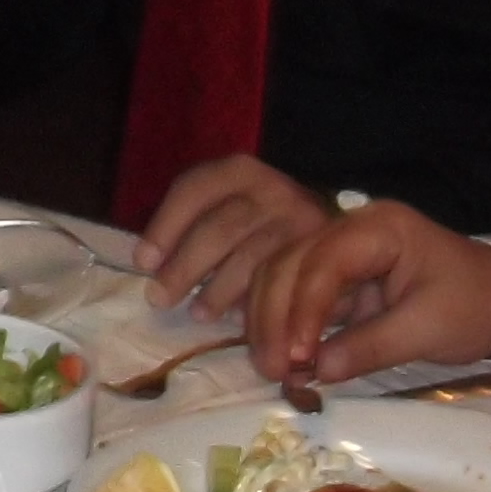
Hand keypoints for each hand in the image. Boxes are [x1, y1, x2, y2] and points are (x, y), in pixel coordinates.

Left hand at [135, 158, 332, 320]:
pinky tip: (238, 319)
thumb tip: (149, 263)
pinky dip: (254, 301)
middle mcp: (273, 189)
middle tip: (159, 298)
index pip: (195, 188)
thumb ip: (198, 225)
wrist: (347, 227)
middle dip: (185, 266)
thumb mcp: (233, 206)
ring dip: (218, 290)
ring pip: (251, 257)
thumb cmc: (267, 223)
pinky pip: (281, 280)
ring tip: (197, 314)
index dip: (165, 224)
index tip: (142, 260)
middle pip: (221, 227)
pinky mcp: (321, 250)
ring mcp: (299, 219)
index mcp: (241, 172)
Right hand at [244, 198, 490, 386]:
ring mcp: (341, 249)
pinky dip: (283, 323)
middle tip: (273, 370)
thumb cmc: (473, 308)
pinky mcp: (337, 275)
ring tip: (272, 369)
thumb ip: (371, 347)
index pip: (324, 262)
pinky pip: (295, 292)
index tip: (296, 358)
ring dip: (270, 321)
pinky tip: (280, 356)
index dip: (303, 309)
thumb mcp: (429, 330)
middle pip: (289, 262)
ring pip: (282, 274)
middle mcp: (351, 228)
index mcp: (381, 228)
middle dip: (275, 317)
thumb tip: (317, 372)